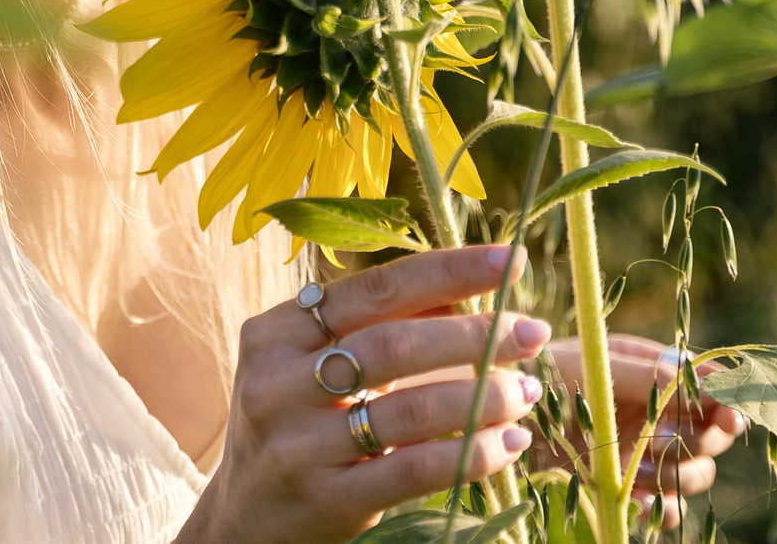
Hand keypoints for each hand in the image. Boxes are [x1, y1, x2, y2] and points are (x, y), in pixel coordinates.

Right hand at [177, 244, 546, 543]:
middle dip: (475, 335)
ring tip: (528, 390)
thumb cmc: (296, 428)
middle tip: (531, 332)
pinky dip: (472, 453)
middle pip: (394, 343)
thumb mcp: (315, 368)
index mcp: (274, 332)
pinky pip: (415, 469)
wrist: (245, 522)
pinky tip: (507, 443)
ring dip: (483, 396)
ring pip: (411, 409)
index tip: (509, 260)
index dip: (447, 270)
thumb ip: (380, 327)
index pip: (373, 289)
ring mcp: (298, 443)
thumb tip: (464, 293)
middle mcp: (276, 381)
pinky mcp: (326, 498)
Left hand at [535, 335, 745, 526]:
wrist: (497, 418)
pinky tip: (642, 504)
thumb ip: (645, 373)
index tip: (727, 415)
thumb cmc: (539, 377)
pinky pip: (668, 506)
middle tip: (659, 440)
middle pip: (711, 433)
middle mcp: (656, 410)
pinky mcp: (630, 485)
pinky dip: (663, 509)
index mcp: (651, 369)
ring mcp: (646, 450)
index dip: (726, 400)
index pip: (707, 385)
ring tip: (635, 470)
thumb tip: (699, 377)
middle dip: (698, 439)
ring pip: (696, 471)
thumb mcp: (589, 366)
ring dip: (678, 474)